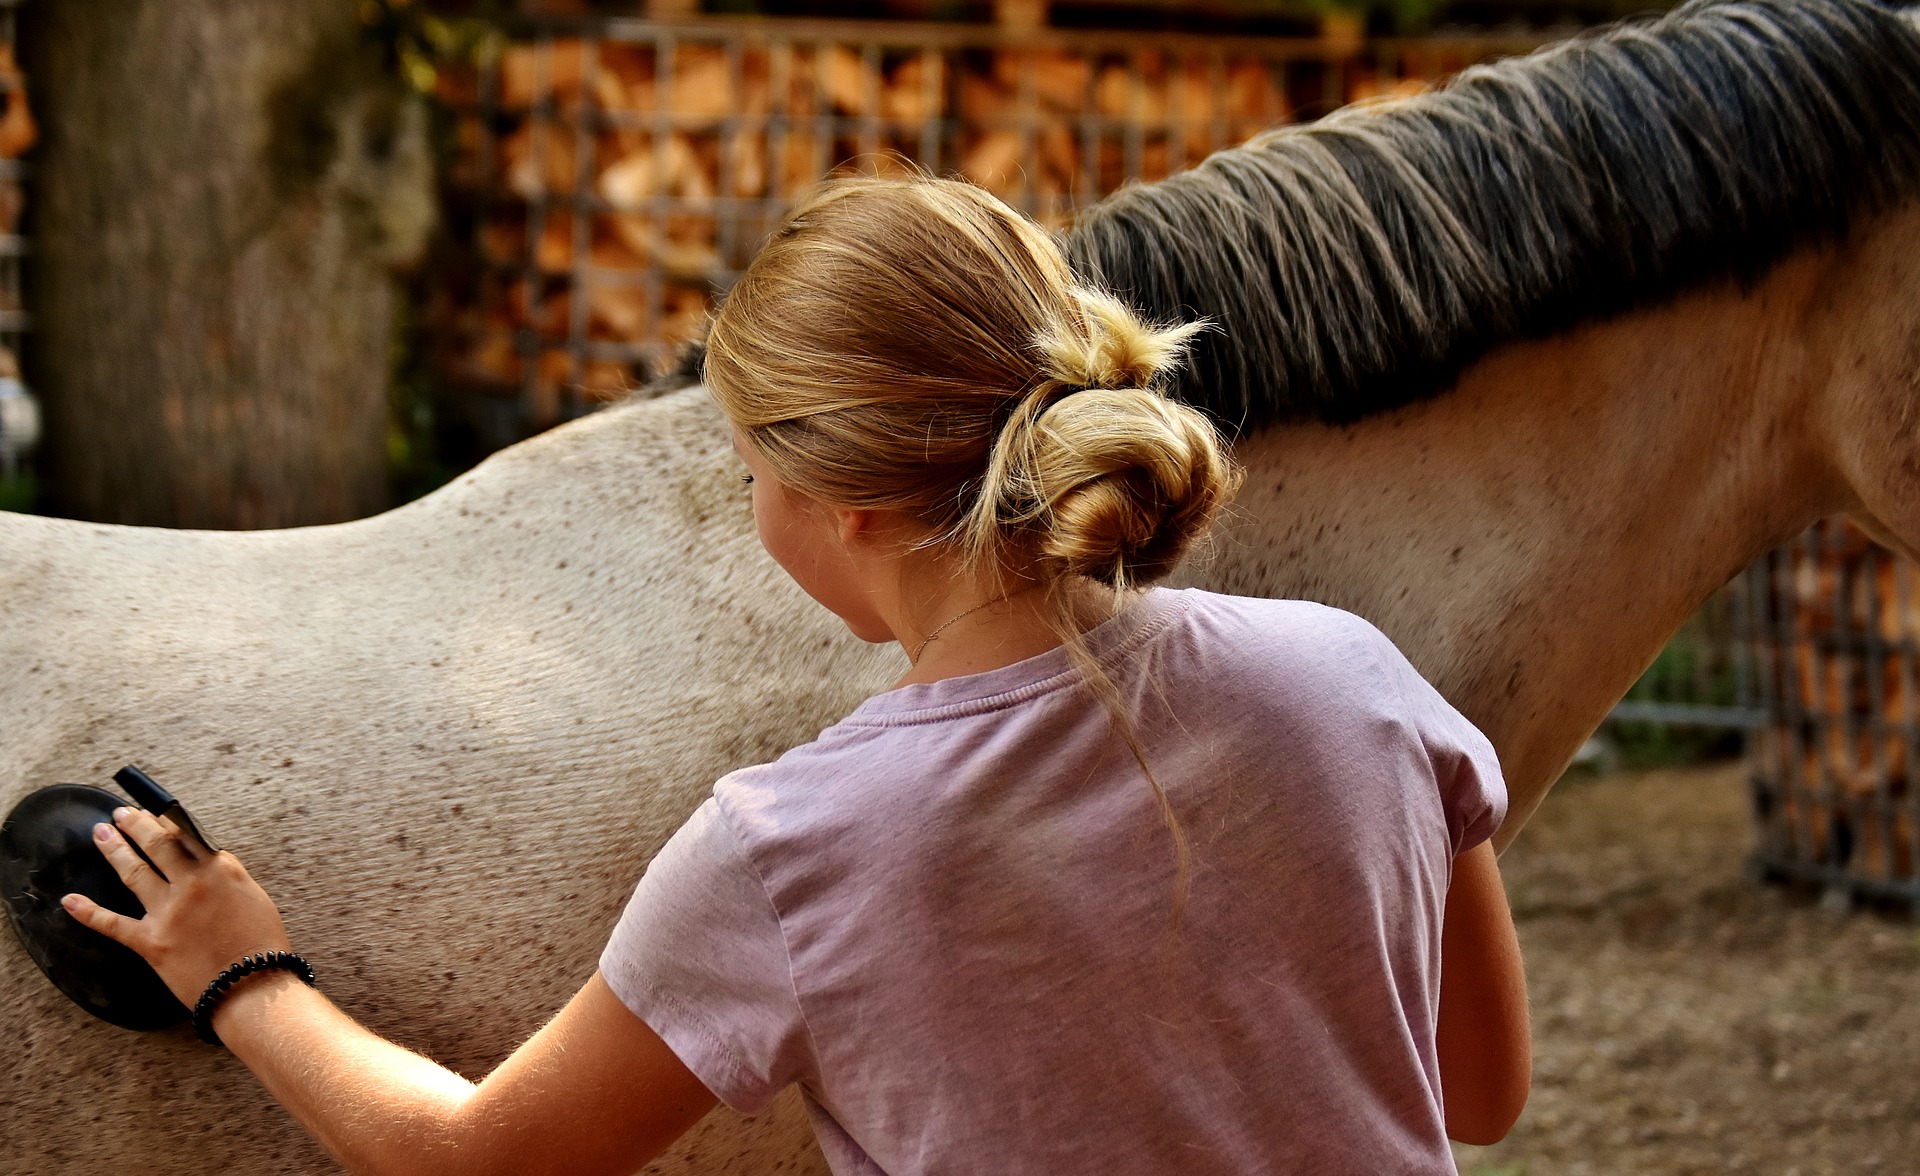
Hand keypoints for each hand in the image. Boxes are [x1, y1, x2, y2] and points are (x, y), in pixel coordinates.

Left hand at [62, 806, 292, 1009]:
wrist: (252, 986)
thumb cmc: (262, 944)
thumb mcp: (254, 897)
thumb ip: (228, 877)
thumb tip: (207, 863)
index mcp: (221, 871)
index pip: (188, 835)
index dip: (167, 820)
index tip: (155, 811)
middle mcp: (192, 885)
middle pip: (158, 845)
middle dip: (136, 825)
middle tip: (121, 814)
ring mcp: (168, 912)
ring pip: (134, 872)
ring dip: (114, 849)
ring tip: (100, 833)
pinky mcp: (150, 942)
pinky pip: (112, 924)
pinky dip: (88, 912)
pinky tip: (70, 901)